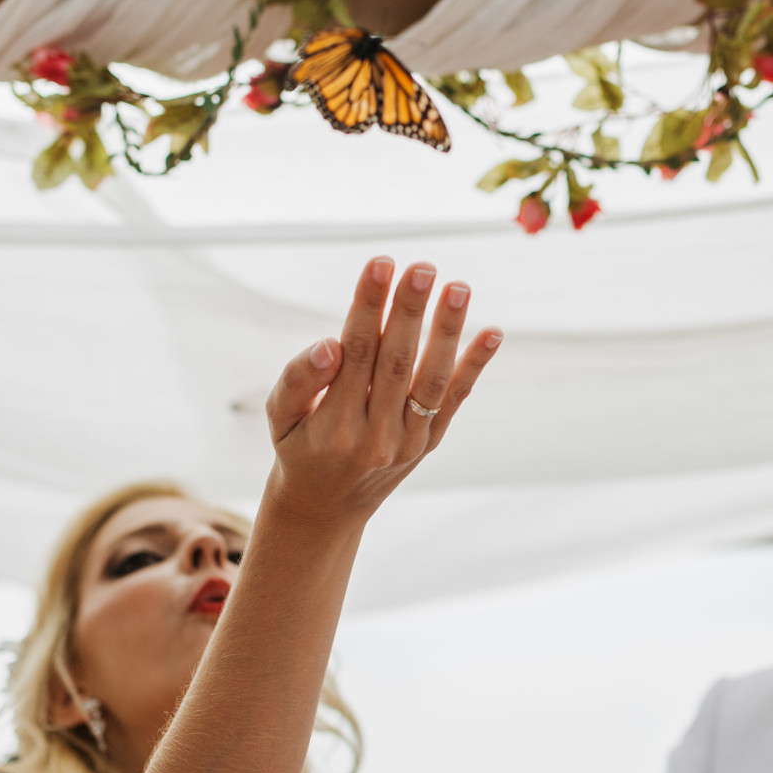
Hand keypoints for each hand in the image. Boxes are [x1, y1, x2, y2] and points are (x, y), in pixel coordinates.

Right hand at [263, 256, 499, 524]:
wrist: (326, 508)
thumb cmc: (299, 447)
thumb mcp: (280, 417)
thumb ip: (299, 379)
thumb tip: (330, 344)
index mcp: (332, 426)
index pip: (356, 353)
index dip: (369, 306)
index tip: (381, 264)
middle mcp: (375, 436)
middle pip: (396, 362)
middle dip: (410, 311)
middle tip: (422, 266)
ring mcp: (408, 442)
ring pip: (431, 380)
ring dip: (447, 332)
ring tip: (458, 287)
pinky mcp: (429, 442)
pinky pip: (454, 401)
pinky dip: (474, 366)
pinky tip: (492, 332)